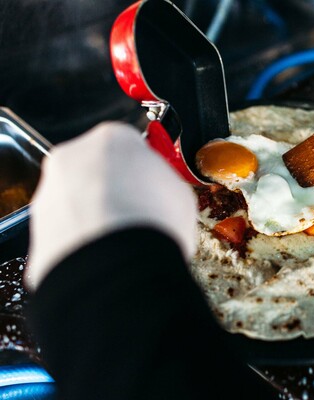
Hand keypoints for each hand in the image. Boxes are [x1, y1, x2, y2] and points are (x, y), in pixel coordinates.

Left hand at [26, 122, 197, 289]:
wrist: (119, 266)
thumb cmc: (152, 223)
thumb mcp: (180, 192)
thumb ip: (163, 183)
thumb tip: (161, 193)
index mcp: (111, 139)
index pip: (128, 146)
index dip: (144, 170)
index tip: (153, 186)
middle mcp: (71, 158)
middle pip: (95, 171)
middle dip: (114, 191)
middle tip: (139, 215)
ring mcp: (48, 194)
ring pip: (75, 202)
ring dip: (95, 218)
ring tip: (123, 242)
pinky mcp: (37, 231)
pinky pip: (64, 234)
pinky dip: (81, 244)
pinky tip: (105, 257)